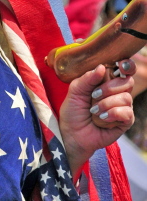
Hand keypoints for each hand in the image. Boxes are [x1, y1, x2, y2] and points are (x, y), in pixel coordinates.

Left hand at [59, 60, 135, 176]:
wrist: (72, 134)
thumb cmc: (73, 112)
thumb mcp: (75, 91)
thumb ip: (87, 78)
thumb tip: (101, 67)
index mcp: (107, 81)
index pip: (124, 69)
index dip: (126, 66)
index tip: (120, 66)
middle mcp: (118, 93)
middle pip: (127, 81)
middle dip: (109, 87)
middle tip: (94, 95)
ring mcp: (123, 107)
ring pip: (126, 97)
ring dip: (106, 103)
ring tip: (93, 111)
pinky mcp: (125, 121)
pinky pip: (127, 113)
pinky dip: (112, 114)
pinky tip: (102, 118)